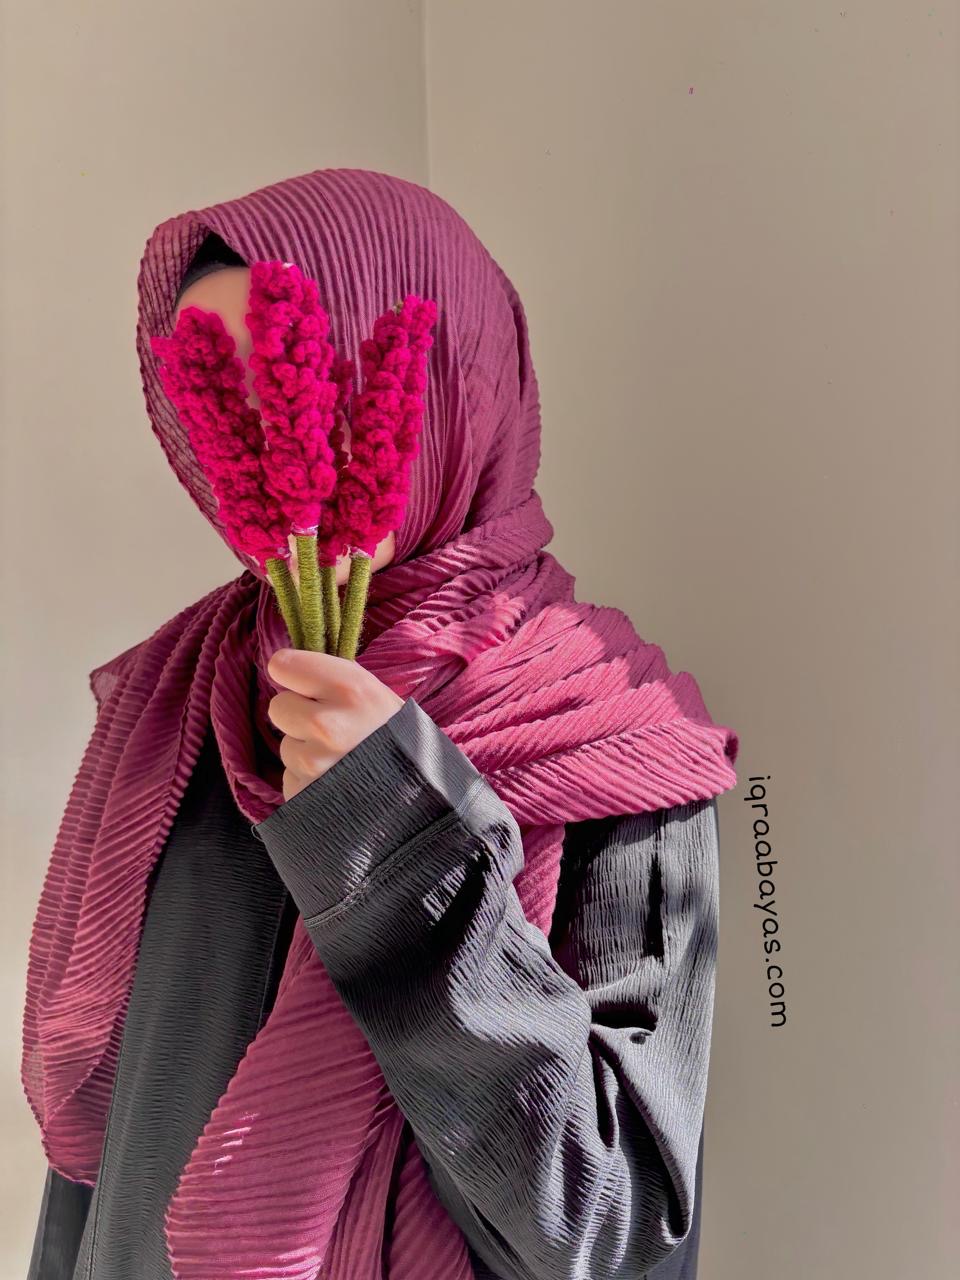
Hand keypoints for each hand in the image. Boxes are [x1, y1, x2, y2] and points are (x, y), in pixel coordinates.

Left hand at [265, 648, 405, 802]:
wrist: (422, 793)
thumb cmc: (397, 737)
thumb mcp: (376, 694)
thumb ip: (333, 679)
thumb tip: (288, 668)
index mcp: (350, 689)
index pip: (282, 666)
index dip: (294, 675)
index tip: (306, 685)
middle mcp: (327, 725)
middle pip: (278, 706)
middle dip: (298, 715)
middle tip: (330, 727)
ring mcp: (314, 764)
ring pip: (286, 746)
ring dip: (307, 751)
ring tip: (341, 760)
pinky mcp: (304, 795)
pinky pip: (291, 778)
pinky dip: (308, 781)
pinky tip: (337, 782)